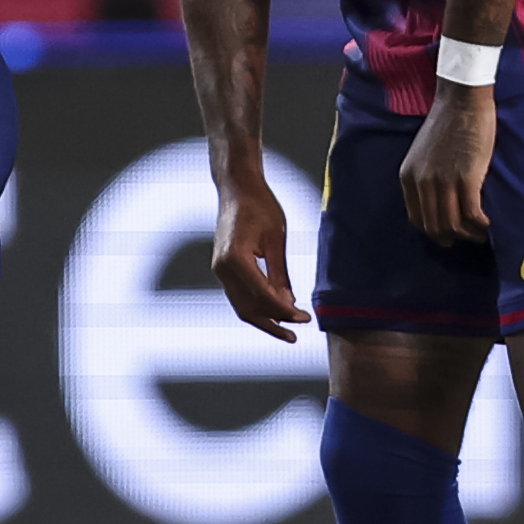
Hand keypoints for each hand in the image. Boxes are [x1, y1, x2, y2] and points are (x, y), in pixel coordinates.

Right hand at [211, 173, 310, 339]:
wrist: (237, 188)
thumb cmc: (260, 206)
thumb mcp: (277, 240)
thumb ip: (281, 275)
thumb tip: (289, 304)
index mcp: (235, 259)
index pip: (263, 296)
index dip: (285, 312)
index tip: (305, 319)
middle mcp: (222, 268)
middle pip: (248, 307)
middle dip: (273, 323)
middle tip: (296, 335)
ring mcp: (219, 269)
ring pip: (241, 305)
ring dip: (264, 319)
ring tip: (286, 330)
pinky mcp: (222, 267)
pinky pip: (238, 295)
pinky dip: (256, 306)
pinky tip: (274, 310)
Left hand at [399, 86, 497, 246]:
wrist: (461, 101)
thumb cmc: (448, 123)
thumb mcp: (424, 153)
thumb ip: (425, 175)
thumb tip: (439, 200)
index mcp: (409, 176)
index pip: (417, 218)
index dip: (435, 230)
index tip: (451, 231)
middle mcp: (421, 182)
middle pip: (434, 226)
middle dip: (452, 238)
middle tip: (470, 237)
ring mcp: (442, 181)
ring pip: (452, 225)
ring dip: (469, 235)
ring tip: (482, 232)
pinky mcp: (465, 177)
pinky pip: (471, 214)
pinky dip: (481, 225)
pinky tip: (489, 224)